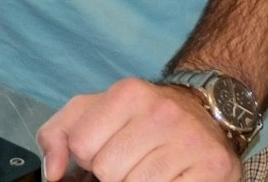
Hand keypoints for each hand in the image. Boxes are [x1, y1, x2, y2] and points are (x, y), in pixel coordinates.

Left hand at [38, 80, 240, 181]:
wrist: (208, 113)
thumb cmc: (142, 119)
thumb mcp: (93, 112)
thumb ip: (59, 134)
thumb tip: (54, 172)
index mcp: (128, 93)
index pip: (81, 146)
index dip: (89, 157)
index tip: (108, 148)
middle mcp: (161, 112)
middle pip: (108, 171)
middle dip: (114, 174)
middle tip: (133, 162)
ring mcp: (190, 140)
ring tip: (150, 171)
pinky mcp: (213, 167)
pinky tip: (169, 178)